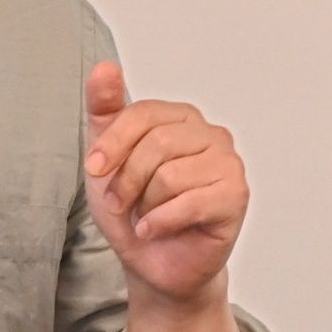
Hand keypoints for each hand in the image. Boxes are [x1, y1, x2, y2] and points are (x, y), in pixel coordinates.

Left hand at [84, 62, 246, 307]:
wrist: (153, 263)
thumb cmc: (135, 207)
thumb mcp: (108, 158)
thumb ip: (105, 111)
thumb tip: (105, 68)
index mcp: (182, 117)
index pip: (144, 113)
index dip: (113, 143)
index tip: (95, 169)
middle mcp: (211, 135)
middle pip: (157, 144)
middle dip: (127, 180)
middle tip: (119, 203)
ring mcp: (228, 165)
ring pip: (170, 175)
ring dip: (145, 205)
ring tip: (145, 216)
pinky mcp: (236, 197)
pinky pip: (189, 203)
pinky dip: (160, 222)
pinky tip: (153, 229)